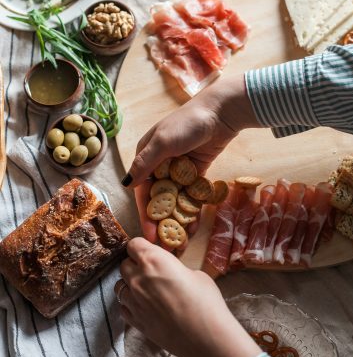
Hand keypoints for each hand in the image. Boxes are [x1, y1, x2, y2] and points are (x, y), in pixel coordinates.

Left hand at [116, 238, 260, 356]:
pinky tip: (144, 306)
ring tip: (146, 290)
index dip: (142, 247)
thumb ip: (176, 269)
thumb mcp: (195, 274)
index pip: (134, 244)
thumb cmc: (205, 301)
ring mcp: (133, 301)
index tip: (150, 251)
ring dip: (129, 284)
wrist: (205, 337)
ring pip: (119, 286)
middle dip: (135, 265)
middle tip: (151, 270)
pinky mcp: (135, 321)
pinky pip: (123, 307)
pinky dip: (130, 304)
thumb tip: (172, 274)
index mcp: (153, 260)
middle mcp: (138, 278)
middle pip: (124, 264)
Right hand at [122, 74, 259, 242]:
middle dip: (162, 222)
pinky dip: (193, 208)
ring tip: (183, 239)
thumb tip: (127, 184)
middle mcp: (161, 164)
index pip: (143, 191)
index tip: (151, 234)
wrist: (221, 112)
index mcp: (147, 155)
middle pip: (160, 199)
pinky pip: (192, 194)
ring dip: (178, 218)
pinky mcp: (197, 171)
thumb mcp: (163, 142)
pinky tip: (195, 224)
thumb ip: (145, 163)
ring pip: (176, 200)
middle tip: (168, 244)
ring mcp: (180, 169)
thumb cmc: (188, 123)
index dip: (146, 214)